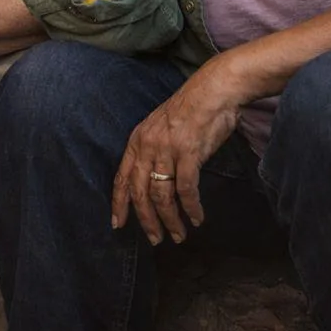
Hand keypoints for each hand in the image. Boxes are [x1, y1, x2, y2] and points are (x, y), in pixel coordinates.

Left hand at [111, 57, 241, 245]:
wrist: (212, 90)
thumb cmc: (190, 109)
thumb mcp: (160, 127)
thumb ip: (153, 151)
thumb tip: (153, 180)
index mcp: (138, 139)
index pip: (122, 178)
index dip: (119, 203)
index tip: (117, 224)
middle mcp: (148, 146)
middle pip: (140, 193)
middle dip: (146, 220)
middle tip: (156, 240)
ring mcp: (167, 149)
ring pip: (162, 196)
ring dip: (170, 220)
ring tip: (179, 235)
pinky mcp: (188, 153)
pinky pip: (186, 190)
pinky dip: (191, 208)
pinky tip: (196, 218)